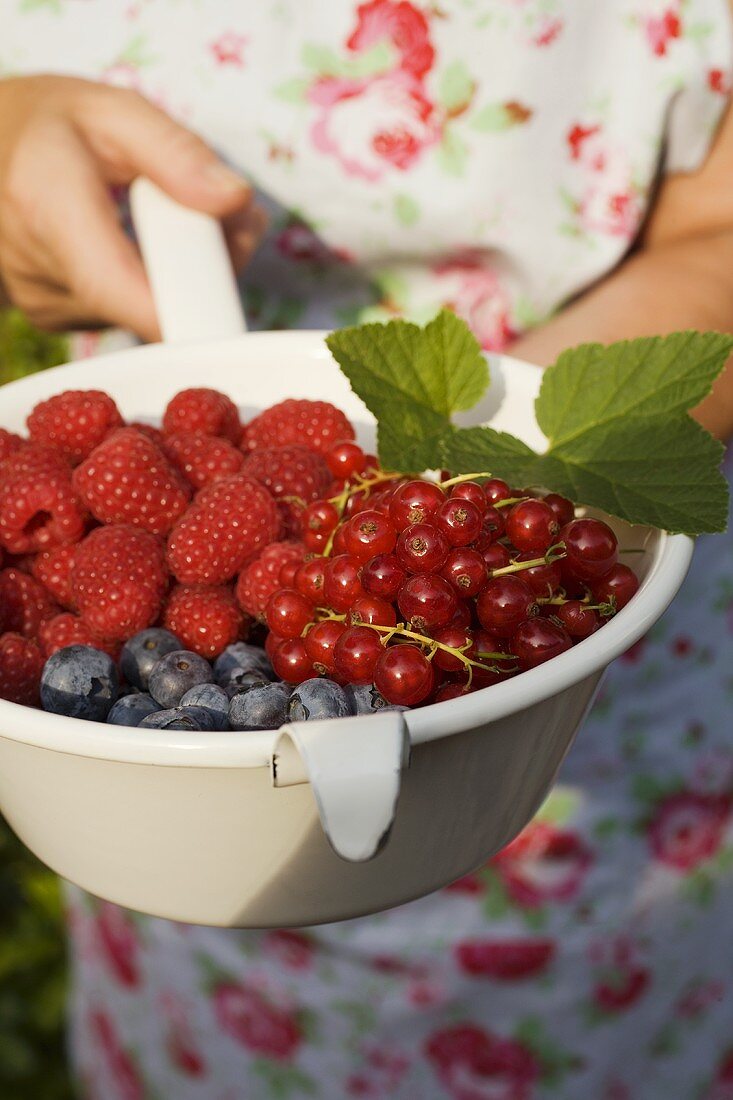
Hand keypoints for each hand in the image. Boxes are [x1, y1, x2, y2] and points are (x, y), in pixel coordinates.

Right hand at [0, 75, 265, 340]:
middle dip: (207, 272)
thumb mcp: (112, 110)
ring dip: (186, 275)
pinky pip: (131, 313)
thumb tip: (234, 200)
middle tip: (228, 219)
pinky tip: (143, 244)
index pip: (118, 287)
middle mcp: (38, 268)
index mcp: (45, 204)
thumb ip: (176, 152)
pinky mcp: (58, 319)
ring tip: (172, 219)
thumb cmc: (49, 124)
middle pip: (151, 305)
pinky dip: (156, 284)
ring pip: (148, 312)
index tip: (228, 304)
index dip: (182, 309)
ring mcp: (47, 303)